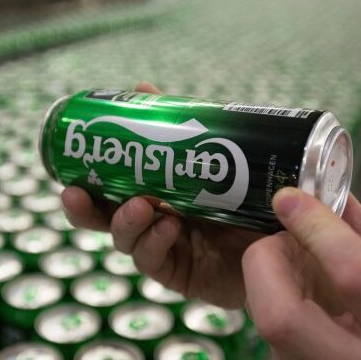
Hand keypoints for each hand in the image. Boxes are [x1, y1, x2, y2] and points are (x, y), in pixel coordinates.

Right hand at [60, 82, 261, 307]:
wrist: (290, 237)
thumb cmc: (249, 193)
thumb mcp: (215, 153)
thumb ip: (179, 123)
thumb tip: (140, 88)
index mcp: (155, 193)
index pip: (110, 191)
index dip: (85, 184)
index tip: (70, 171)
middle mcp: (154, 221)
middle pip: (106, 220)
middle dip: (86, 209)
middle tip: (74, 193)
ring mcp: (167, 248)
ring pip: (126, 241)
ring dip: (124, 222)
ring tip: (141, 205)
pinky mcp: (181, 273)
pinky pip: (155, 262)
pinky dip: (155, 242)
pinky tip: (167, 226)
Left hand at [243, 187, 360, 358]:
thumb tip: (326, 189)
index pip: (354, 275)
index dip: (316, 229)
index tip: (290, 198)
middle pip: (281, 317)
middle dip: (267, 261)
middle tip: (281, 236)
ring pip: (264, 322)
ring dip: (267, 275)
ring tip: (293, 260)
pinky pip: (264, 328)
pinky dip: (269, 294)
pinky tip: (293, 288)